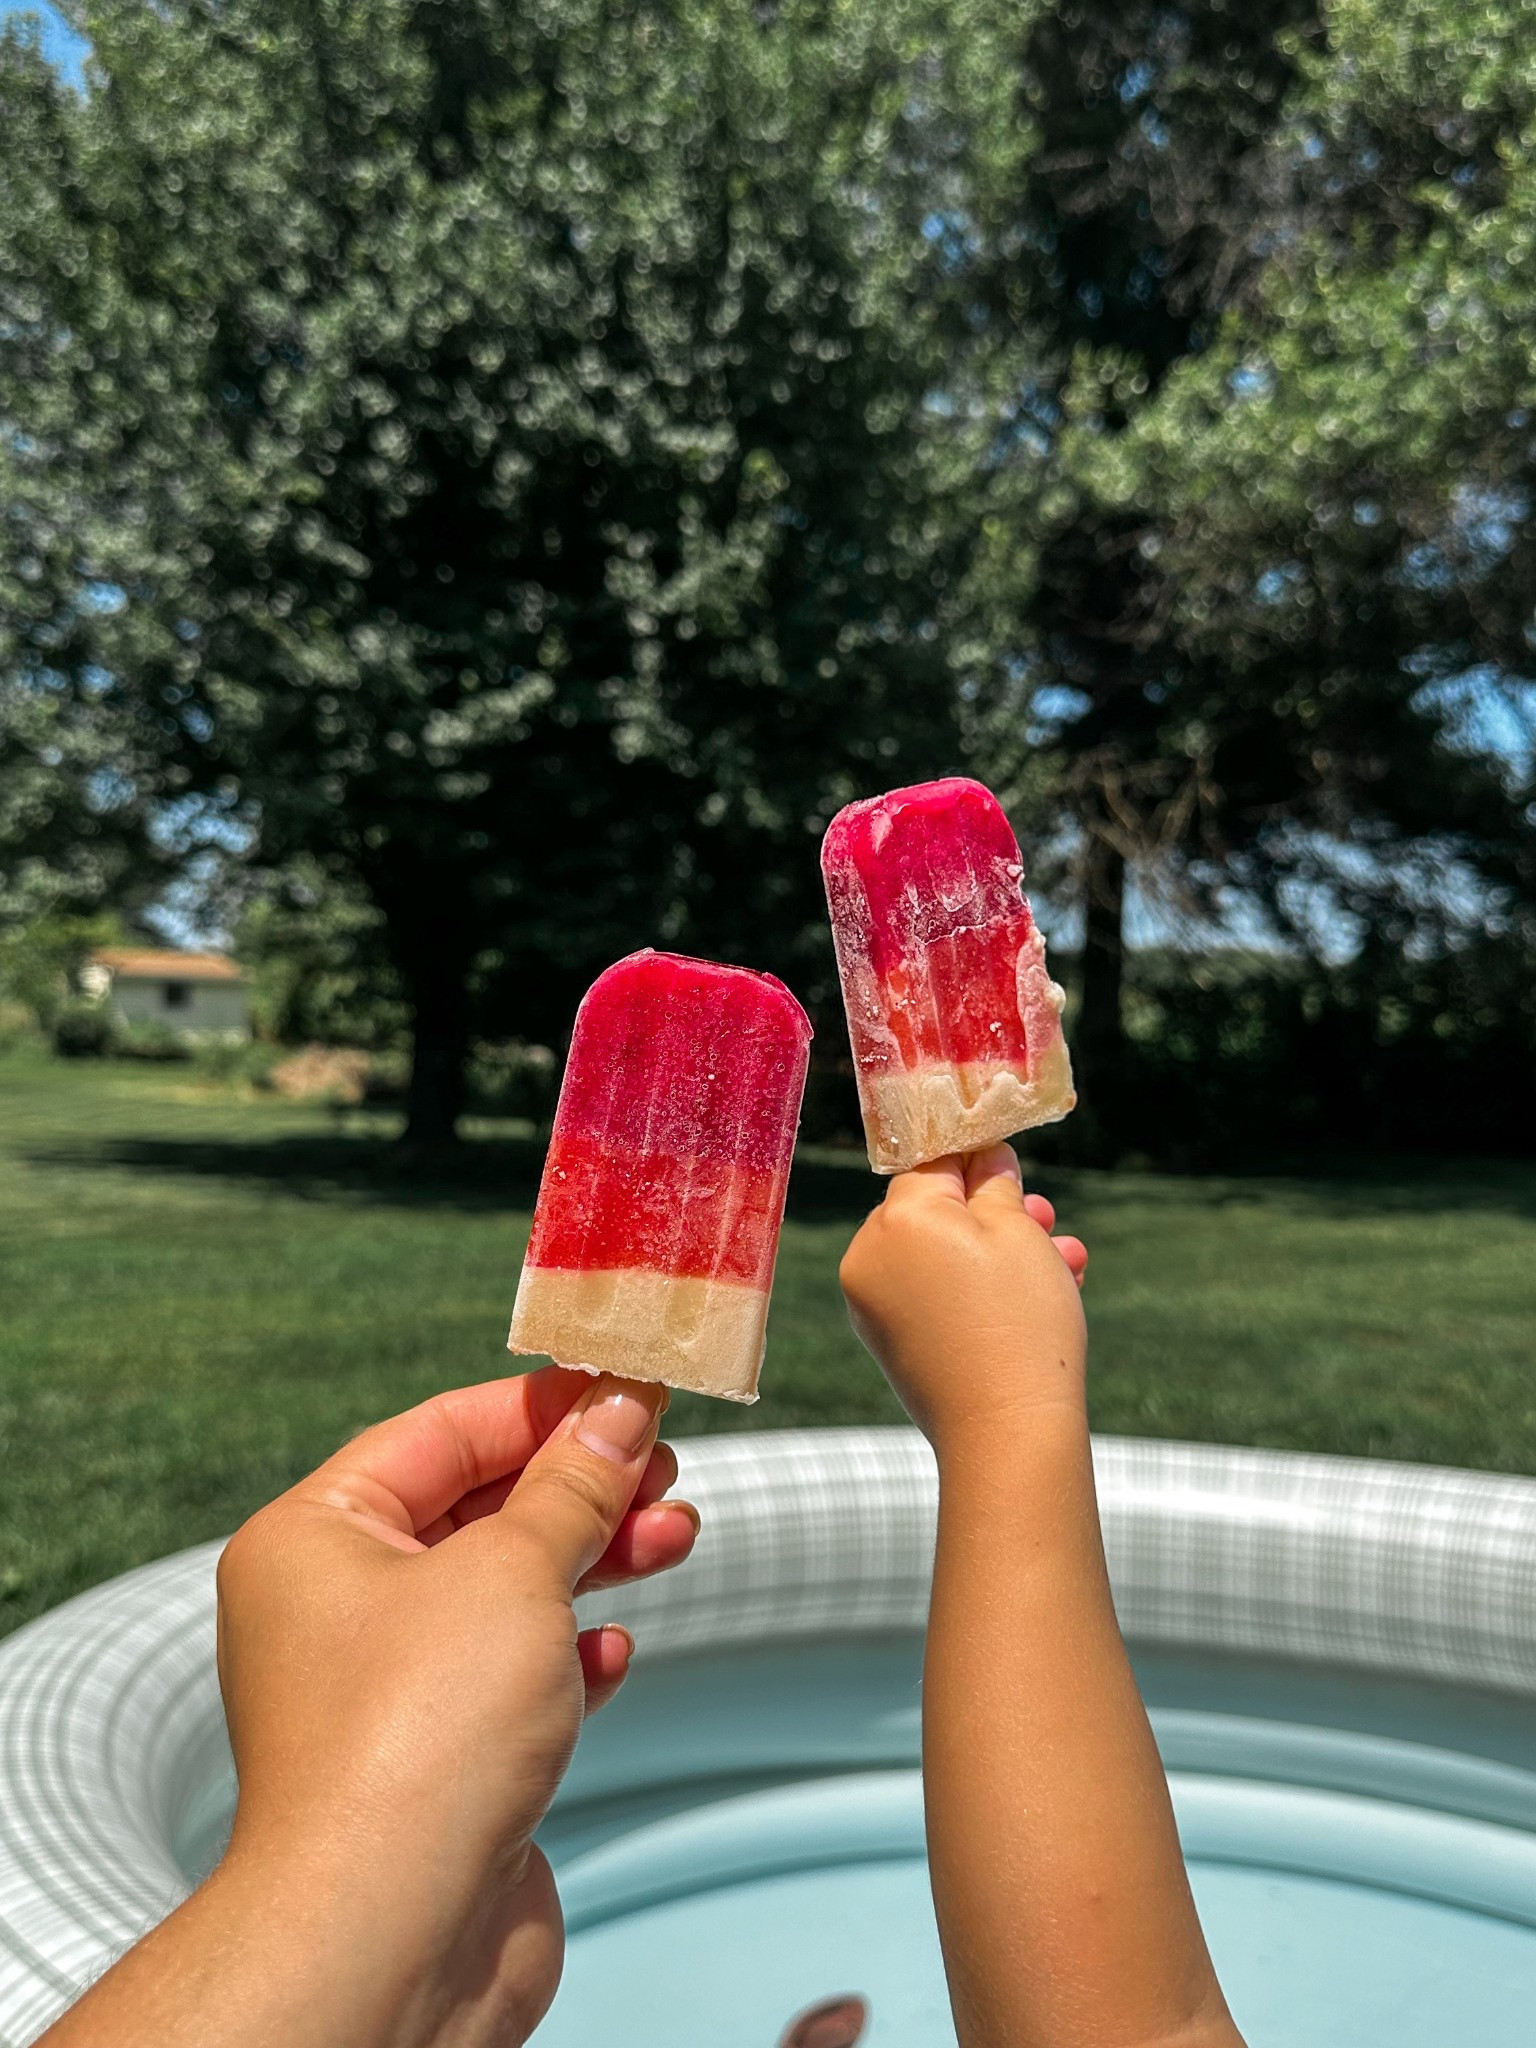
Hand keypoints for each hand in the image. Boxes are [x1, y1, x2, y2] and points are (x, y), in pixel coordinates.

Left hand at [41, 1368, 696, 2047]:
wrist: (388, 1941)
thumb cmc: (421, 1738)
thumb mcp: (513, 1572)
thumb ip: (573, 1485)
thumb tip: (618, 1411)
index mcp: (315, 1539)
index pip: (440, 1433)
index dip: (542, 1406)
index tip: (630, 1389)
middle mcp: (336, 1608)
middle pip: (476, 1509)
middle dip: (580, 1487)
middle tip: (664, 1467)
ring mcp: (385, 1692)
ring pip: (504, 1594)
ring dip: (594, 1562)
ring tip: (675, 1539)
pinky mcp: (435, 1765)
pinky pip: (511, 1680)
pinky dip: (570, 1655)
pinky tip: (614, 1652)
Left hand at [839, 1144, 1087, 1444]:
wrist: (1006, 1434)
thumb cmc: (1019, 1323)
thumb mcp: (1018, 1234)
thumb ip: (995, 1186)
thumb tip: (984, 1159)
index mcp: (897, 1218)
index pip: (932, 1161)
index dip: (976, 1156)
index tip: (1010, 1162)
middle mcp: (870, 1257)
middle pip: (934, 1212)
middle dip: (996, 1213)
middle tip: (1047, 1217)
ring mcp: (873, 1304)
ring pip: (941, 1257)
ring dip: (999, 1253)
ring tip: (1064, 1260)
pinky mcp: (889, 1343)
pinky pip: (933, 1296)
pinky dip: (976, 1290)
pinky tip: (1037, 1296)